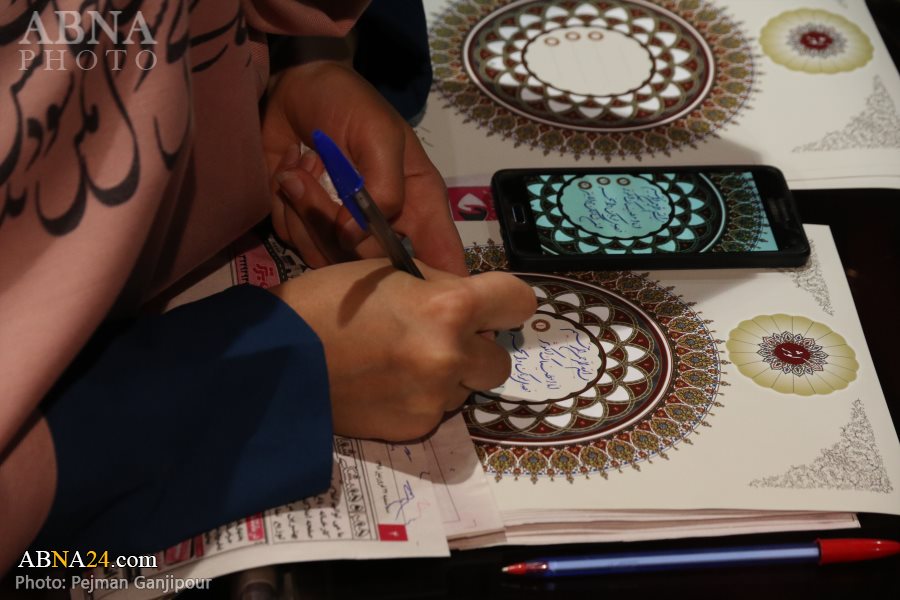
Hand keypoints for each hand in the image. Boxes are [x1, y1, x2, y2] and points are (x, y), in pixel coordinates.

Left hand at [262, 61, 466, 274]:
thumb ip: (382, 190)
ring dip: (306, 209)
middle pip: (372, 270)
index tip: (419, 293)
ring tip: (303, 164)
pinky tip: (291, 172)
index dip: (440, 288)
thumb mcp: (380, 136)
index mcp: (420, 208)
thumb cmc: (351, 105)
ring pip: (328, 260)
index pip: (443, 264)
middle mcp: (387, 231)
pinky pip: (295, 243)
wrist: (295, 89)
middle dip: (335, 221)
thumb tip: (352, 238)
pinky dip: (286, 207)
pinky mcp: (307, 232)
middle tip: (317, 170)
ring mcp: (345, 236)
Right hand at [268, 260, 536, 441]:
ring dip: (448, 376)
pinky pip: (437, 410)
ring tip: (400, 362)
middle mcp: (452, 357)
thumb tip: (468, 301)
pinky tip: (386, 385)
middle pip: (500, 359)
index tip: (490, 305)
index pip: (519, 302)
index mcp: (450, 308)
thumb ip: (439, 286)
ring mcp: (435, 398)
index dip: (504, 301)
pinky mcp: (416, 428)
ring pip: (467, 388)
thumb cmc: (330, 302)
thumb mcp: (391, 272)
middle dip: (475, 348)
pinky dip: (421, 398)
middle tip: (438, 338)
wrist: (280, 360)